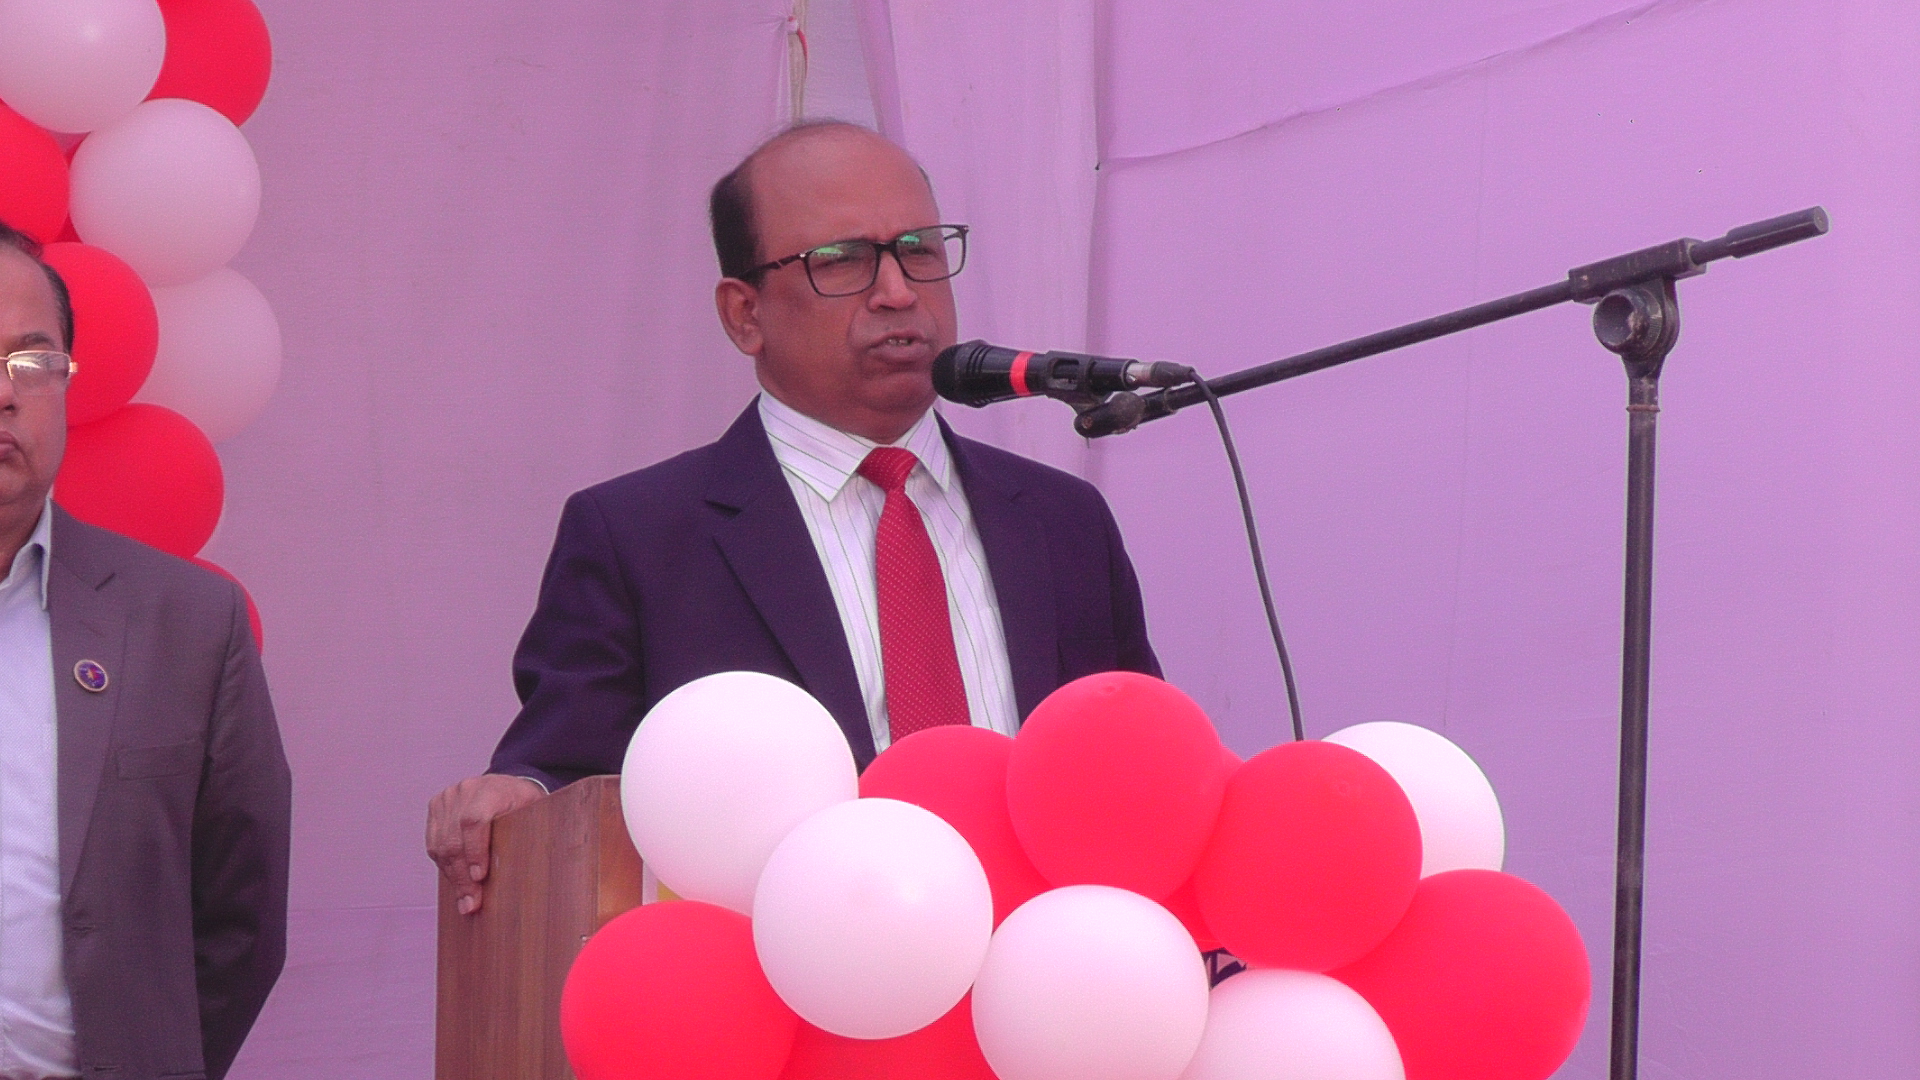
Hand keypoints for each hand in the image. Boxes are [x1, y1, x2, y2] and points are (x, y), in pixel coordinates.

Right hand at [426, 774, 545, 914]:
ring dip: (453, 876)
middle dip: (462, 876)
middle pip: (454, 838)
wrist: (507, 786)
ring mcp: (448, 798)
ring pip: (441, 845)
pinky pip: (434, 844)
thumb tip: (520, 877)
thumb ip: (527, 836)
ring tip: (465, 899)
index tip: (479, 877)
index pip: (473, 821)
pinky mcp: (436, 807)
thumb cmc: (524, 804)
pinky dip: (445, 867)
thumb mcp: (535, 814)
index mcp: (491, 789)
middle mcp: (465, 790)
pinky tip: (457, 881)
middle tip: (472, 903)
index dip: (474, 851)